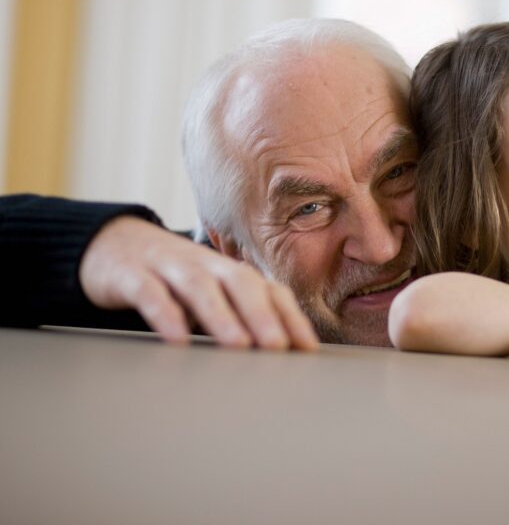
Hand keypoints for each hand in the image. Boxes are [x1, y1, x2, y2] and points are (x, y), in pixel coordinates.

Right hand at [79, 217, 317, 350]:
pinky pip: (150, 292)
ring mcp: (168, 266)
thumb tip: (276, 353)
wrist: (111, 244)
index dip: (290, 316)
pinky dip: (165, 314)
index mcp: (229, 271)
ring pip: (199, 286)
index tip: (307, 348)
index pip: (268, 290)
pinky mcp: (131, 274)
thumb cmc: (172, 278)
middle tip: (278, 347)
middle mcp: (205, 264)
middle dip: (262, 315)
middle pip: (240, 283)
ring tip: (238, 345)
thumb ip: (237, 316)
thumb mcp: (209, 294)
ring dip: (221, 316)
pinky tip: (177, 340)